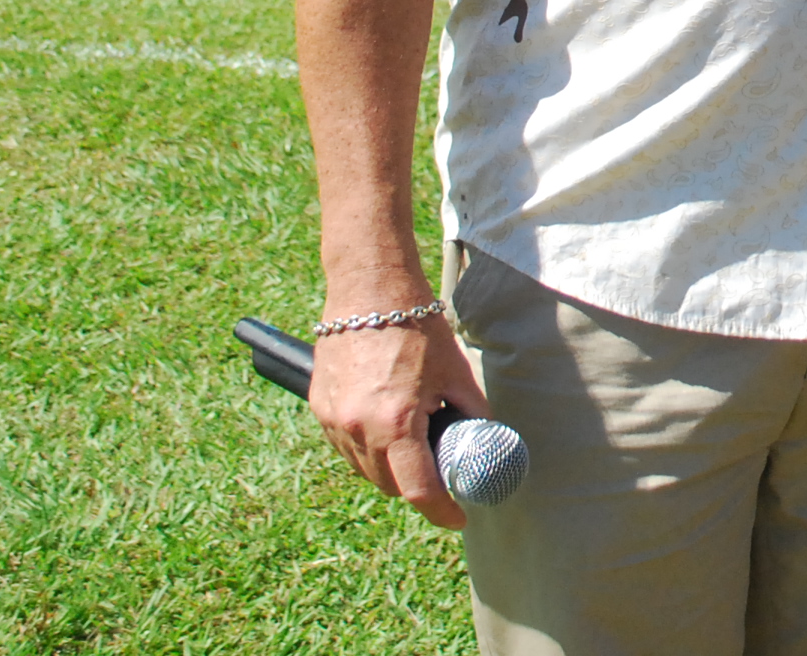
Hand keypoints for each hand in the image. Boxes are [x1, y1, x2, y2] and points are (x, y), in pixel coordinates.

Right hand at [306, 314, 490, 530]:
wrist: (369, 289)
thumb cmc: (417, 327)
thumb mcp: (456, 373)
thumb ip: (471, 413)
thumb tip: (486, 442)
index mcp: (395, 423)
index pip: (418, 489)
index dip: (442, 511)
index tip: (458, 516)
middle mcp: (357, 428)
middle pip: (390, 485)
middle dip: (416, 485)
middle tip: (440, 469)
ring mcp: (333, 420)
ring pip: (364, 469)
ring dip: (389, 468)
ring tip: (412, 441)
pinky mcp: (319, 408)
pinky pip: (345, 446)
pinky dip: (367, 447)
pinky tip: (385, 425)